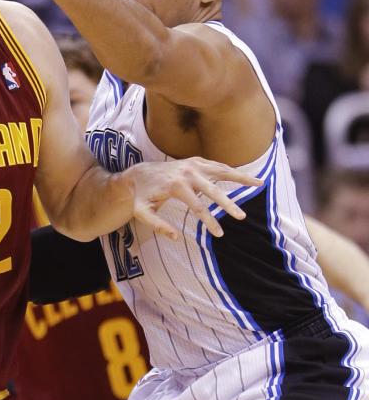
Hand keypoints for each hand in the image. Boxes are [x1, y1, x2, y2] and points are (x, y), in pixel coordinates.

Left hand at [123, 157, 262, 239]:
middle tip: (241, 217)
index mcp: (175, 186)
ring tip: (260, 183)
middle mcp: (187, 173)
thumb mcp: (142, 213)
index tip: (220, 235)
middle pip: (213, 190)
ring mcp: (193, 164)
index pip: (198, 207)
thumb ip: (157, 225)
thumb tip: (176, 238)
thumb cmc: (142, 196)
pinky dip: (233, 171)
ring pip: (222, 171)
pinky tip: (248, 178)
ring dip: (241, 177)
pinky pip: (218, 166)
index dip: (209, 222)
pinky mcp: (196, 161)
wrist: (139, 174)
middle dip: (228, 205)